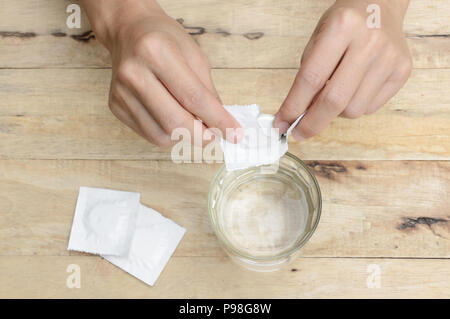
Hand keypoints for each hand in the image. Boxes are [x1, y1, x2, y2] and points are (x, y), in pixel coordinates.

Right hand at [81, 0, 241, 146]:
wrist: (128, 32)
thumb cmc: (164, 40)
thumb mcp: (195, 55)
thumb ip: (207, 91)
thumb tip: (220, 125)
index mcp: (156, 52)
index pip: (194, 98)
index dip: (218, 120)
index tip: (235, 134)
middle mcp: (134, 73)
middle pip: (174, 122)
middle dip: (201, 136)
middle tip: (216, 137)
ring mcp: (121, 93)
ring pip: (161, 135)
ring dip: (184, 137)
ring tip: (194, 125)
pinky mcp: (115, 107)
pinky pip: (149, 134)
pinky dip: (168, 134)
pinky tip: (174, 119)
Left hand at [274, 0, 411, 140]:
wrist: (380, 6)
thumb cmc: (343, 24)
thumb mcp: (318, 39)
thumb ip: (309, 75)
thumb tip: (298, 116)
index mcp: (342, 27)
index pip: (311, 78)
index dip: (293, 107)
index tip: (281, 124)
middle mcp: (369, 42)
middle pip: (334, 100)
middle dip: (312, 124)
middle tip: (299, 133)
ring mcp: (389, 58)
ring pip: (353, 110)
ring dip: (336, 112)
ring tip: (334, 93)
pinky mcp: (402, 71)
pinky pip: (370, 108)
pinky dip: (355, 106)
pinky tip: (354, 87)